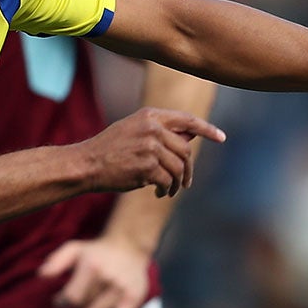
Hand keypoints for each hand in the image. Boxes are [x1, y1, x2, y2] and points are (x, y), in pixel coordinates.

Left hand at [39, 235, 153, 307]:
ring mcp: (122, 290)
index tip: (57, 301)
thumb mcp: (74, 249)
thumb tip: (41, 275)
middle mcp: (109, 279)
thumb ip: (56, 261)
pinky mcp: (133, 298)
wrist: (129, 246)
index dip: (61, 302)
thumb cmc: (96, 251)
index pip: (72, 296)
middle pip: (84, 307)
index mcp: (93, 267)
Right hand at [78, 107, 225, 196]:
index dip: (207, 129)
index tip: (221, 137)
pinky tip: (159, 193)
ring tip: (169, 190)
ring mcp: (150, 147)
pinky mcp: (147, 166)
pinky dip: (166, 189)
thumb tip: (191, 137)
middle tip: (185, 183)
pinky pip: (167, 180)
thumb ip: (161, 131)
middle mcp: (152, 128)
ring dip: (177, 183)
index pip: (187, 119)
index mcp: (150, 115)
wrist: (86, 164)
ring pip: (179, 168)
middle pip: (186, 149)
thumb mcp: (134, 130)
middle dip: (188, 169)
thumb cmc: (110, 149)